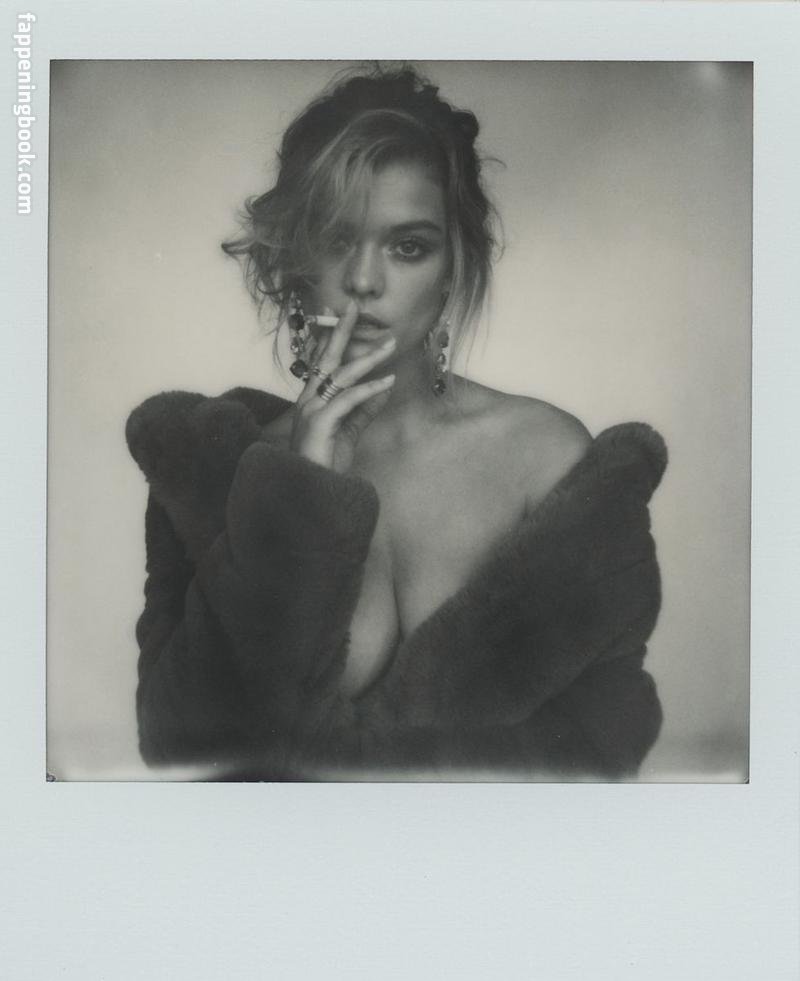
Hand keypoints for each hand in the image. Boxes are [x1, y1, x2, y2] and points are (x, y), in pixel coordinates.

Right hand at [290, 299, 395, 472]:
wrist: (313, 490)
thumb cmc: (326, 462)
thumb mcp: (349, 431)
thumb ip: (364, 410)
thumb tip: (383, 388)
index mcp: (312, 400)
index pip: (321, 362)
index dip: (330, 337)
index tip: (338, 314)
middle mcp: (308, 400)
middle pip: (326, 358)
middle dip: (341, 330)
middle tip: (354, 306)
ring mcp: (312, 410)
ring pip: (341, 375)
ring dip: (368, 358)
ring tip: (390, 345)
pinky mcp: (321, 423)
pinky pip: (348, 399)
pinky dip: (370, 389)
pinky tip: (388, 381)